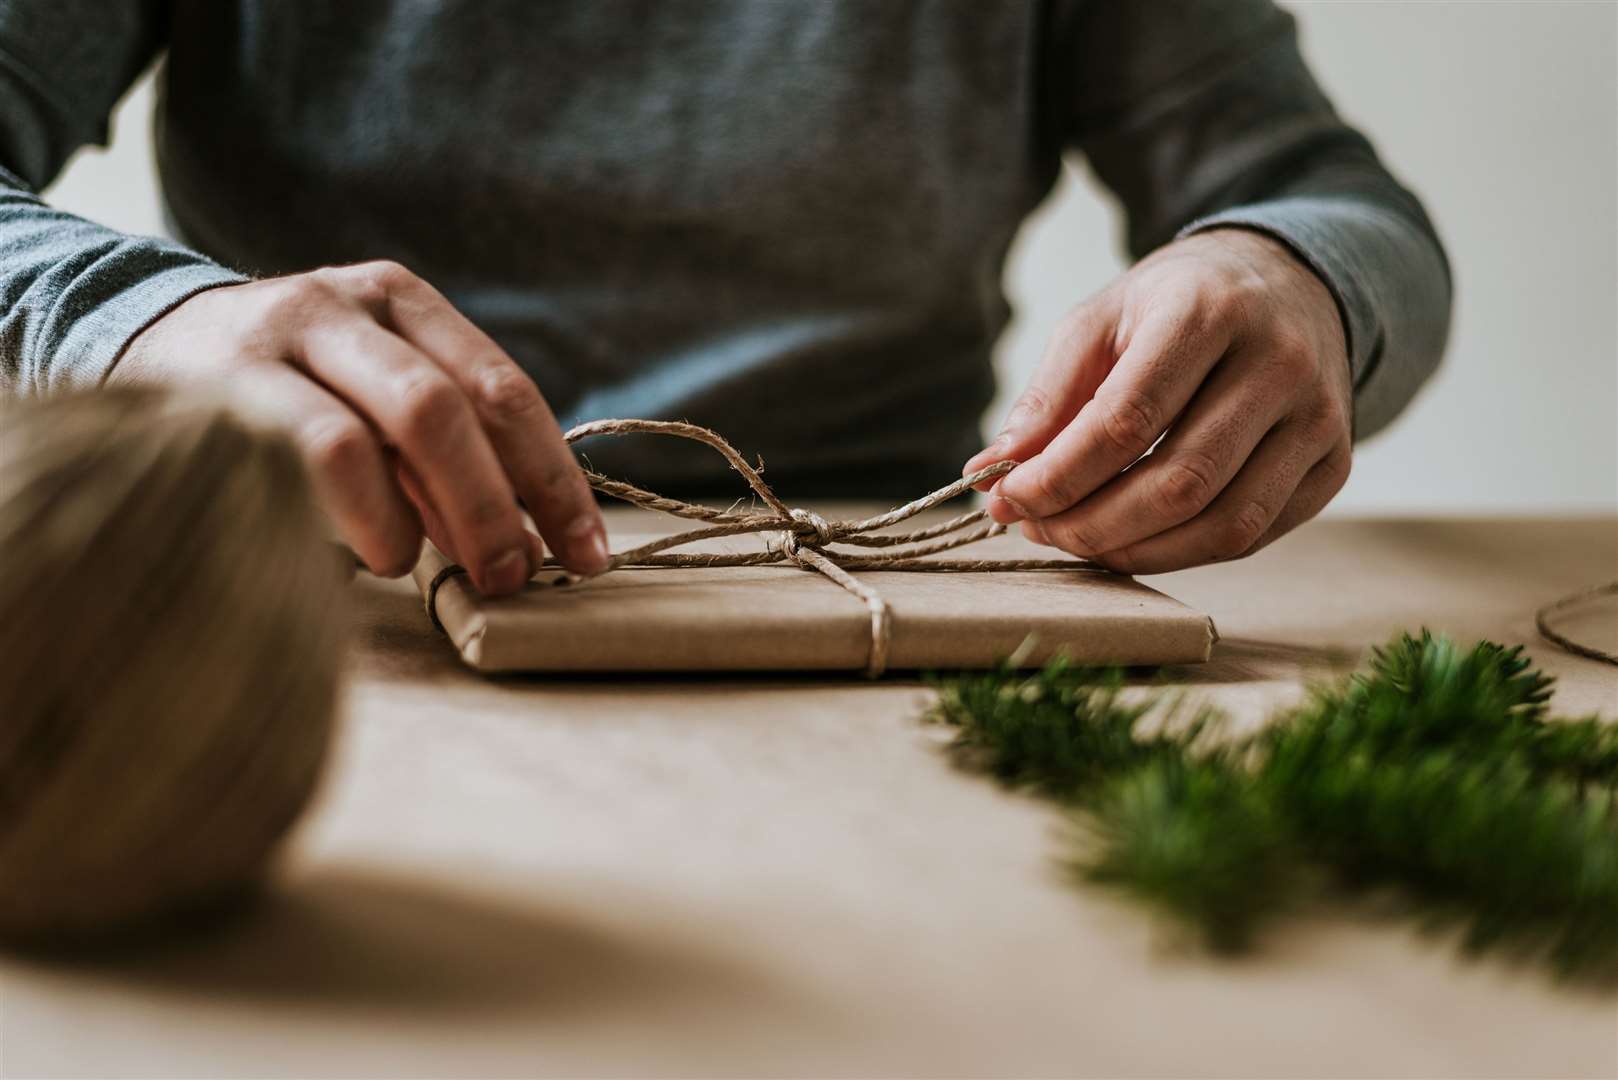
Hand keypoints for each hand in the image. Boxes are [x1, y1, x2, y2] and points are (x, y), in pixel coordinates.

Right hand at [110, 261, 607, 593]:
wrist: (146, 338)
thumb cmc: (293, 387)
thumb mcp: (375, 393)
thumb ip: (445, 451)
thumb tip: (528, 538)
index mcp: (405, 301)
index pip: (503, 391)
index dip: (553, 479)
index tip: (587, 554)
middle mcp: (347, 304)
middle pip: (450, 407)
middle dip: (496, 504)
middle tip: (515, 576)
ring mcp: (280, 335)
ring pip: (380, 429)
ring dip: (425, 516)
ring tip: (423, 566)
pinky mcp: (224, 382)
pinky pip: (312, 453)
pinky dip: (363, 513)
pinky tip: (374, 553)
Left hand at [964, 229, 1353, 572]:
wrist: (1289, 282)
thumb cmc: (1178, 306)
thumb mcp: (1101, 321)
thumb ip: (1046, 397)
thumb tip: (991, 473)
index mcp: (1210, 311)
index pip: (1127, 420)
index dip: (1059, 475)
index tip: (1007, 498)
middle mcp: (1278, 364)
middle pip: (1177, 483)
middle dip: (1090, 524)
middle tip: (1035, 527)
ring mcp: (1319, 419)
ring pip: (1221, 523)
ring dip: (1133, 551)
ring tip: (1076, 537)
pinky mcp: (1334, 464)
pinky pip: (1251, 535)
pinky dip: (1180, 552)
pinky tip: (1132, 539)